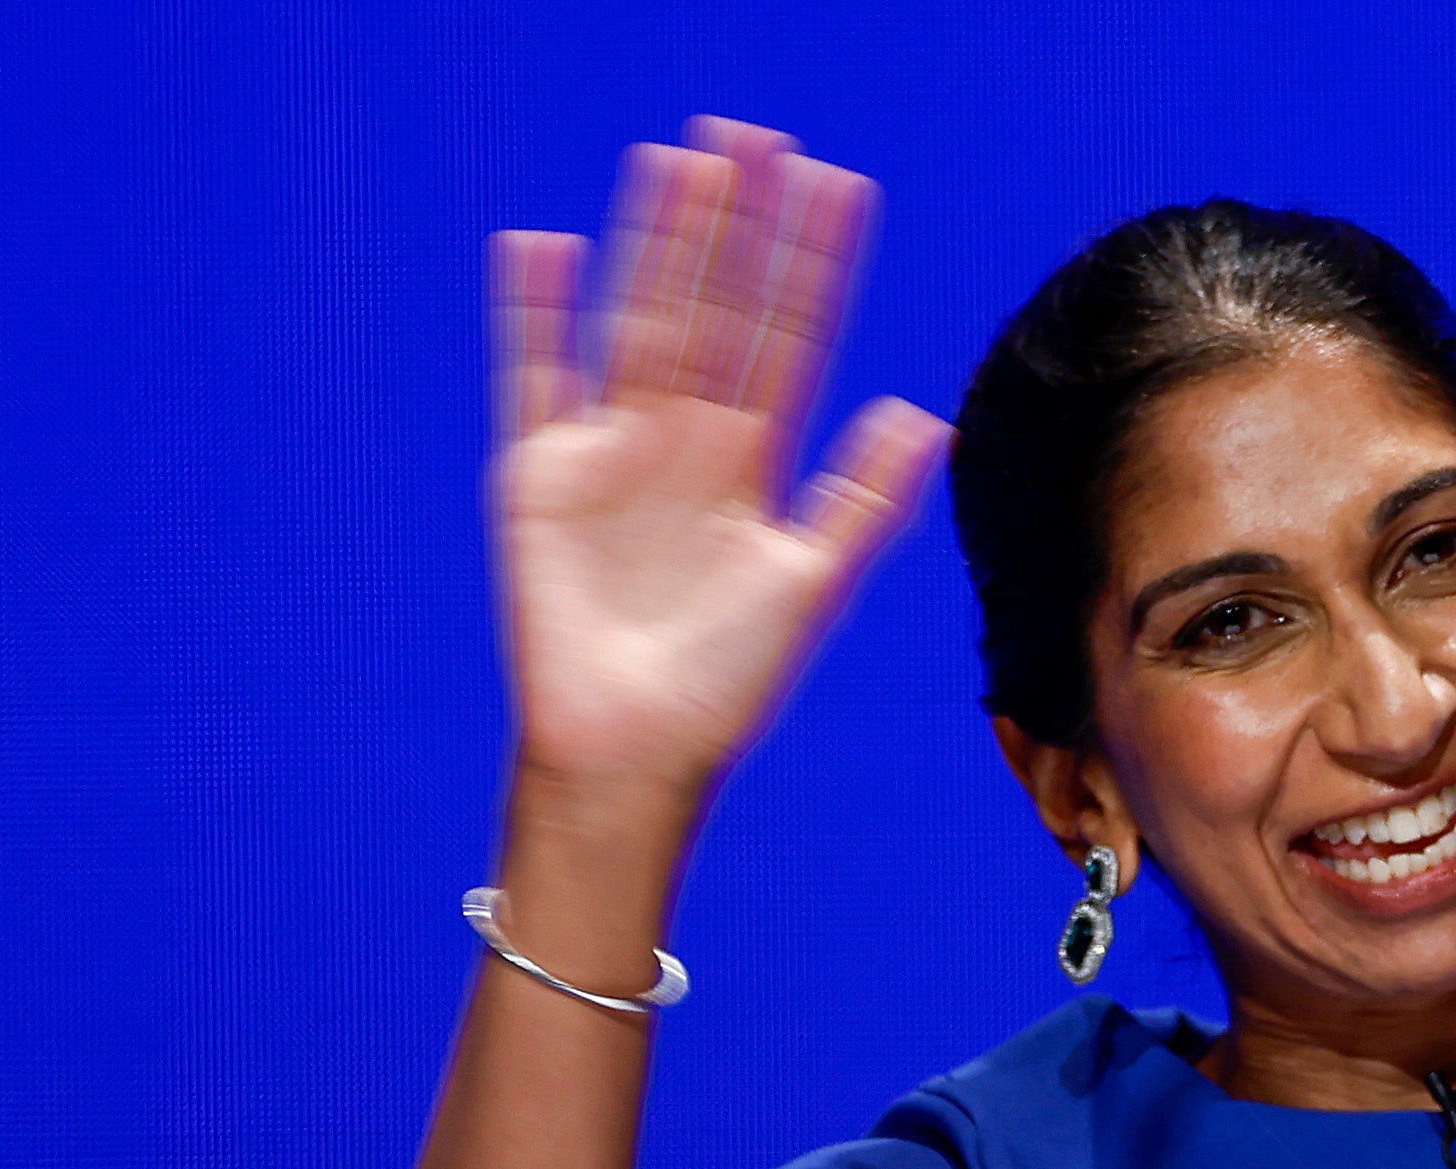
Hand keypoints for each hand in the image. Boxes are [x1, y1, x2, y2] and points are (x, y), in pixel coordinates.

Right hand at [489, 119, 949, 811]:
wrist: (634, 746)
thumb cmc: (726, 684)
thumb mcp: (807, 584)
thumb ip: (861, 499)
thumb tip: (921, 413)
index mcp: (754, 464)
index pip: (791, 339)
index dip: (813, 266)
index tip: (839, 187)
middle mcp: (685, 441)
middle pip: (713, 309)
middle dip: (734, 228)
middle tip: (754, 135)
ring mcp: (610, 449)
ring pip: (635, 319)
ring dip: (655, 244)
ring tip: (677, 161)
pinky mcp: (539, 473)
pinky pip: (534, 376)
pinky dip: (535, 315)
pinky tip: (545, 245)